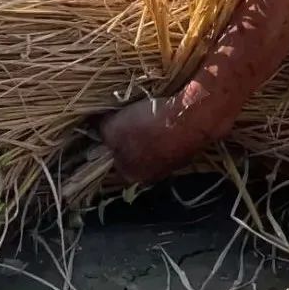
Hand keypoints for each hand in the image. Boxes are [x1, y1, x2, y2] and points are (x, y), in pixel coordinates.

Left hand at [100, 93, 234, 185]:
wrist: (189, 119)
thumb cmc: (146, 126)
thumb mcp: (112, 126)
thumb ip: (102, 130)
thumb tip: (99, 127)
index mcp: (130, 174)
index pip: (113, 161)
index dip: (109, 142)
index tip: (110, 126)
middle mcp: (151, 176)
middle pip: (135, 155)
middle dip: (132, 139)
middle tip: (130, 116)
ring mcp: (173, 165)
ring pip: (155, 148)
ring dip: (152, 133)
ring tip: (151, 113)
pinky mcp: (189, 150)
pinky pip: (172, 139)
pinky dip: (169, 128)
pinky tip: (168, 114)